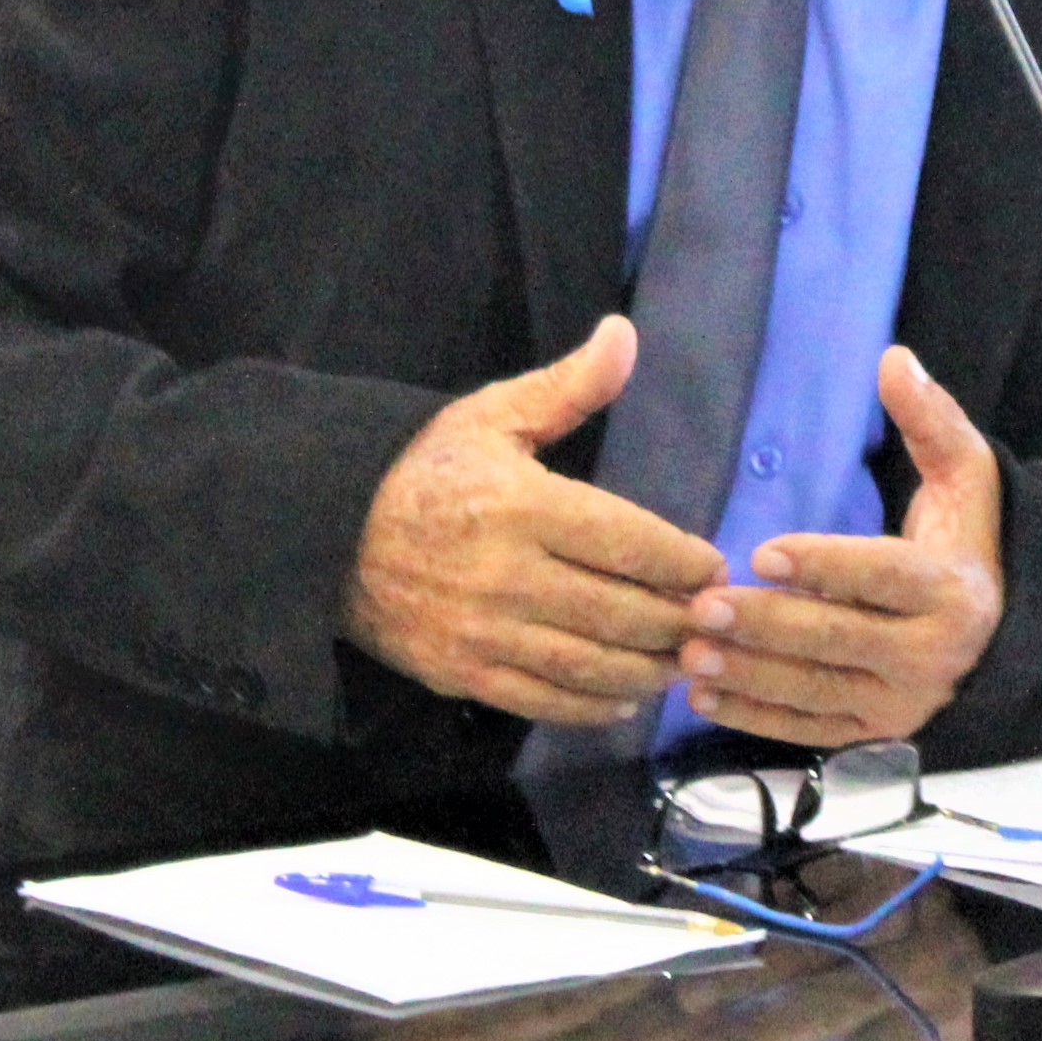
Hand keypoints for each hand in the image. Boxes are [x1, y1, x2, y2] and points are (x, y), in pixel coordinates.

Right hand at [342, 316, 724, 723]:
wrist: (329, 532)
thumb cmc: (424, 469)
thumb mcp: (492, 415)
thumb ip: (568, 387)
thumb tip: (625, 334)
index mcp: (523, 505)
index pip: (630, 542)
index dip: (684, 561)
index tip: (712, 567)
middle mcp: (508, 575)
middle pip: (621, 612)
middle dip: (677, 620)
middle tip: (710, 620)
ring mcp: (484, 632)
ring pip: (592, 665)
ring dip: (648, 669)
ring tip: (679, 660)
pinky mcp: (461, 674)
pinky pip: (544, 702)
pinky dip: (594, 706)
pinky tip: (625, 696)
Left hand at [676, 346, 1001, 745]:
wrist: (1002, 627)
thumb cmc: (966, 538)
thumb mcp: (964, 472)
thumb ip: (928, 417)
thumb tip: (892, 358)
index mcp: (951, 589)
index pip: (881, 577)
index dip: (823, 565)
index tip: (760, 552)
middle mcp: (932, 656)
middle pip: (838, 638)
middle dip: (765, 625)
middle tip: (701, 606)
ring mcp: (903, 702)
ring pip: (816, 690)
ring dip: (749, 675)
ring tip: (688, 654)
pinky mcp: (876, 731)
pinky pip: (811, 730)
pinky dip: (756, 719)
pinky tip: (704, 698)